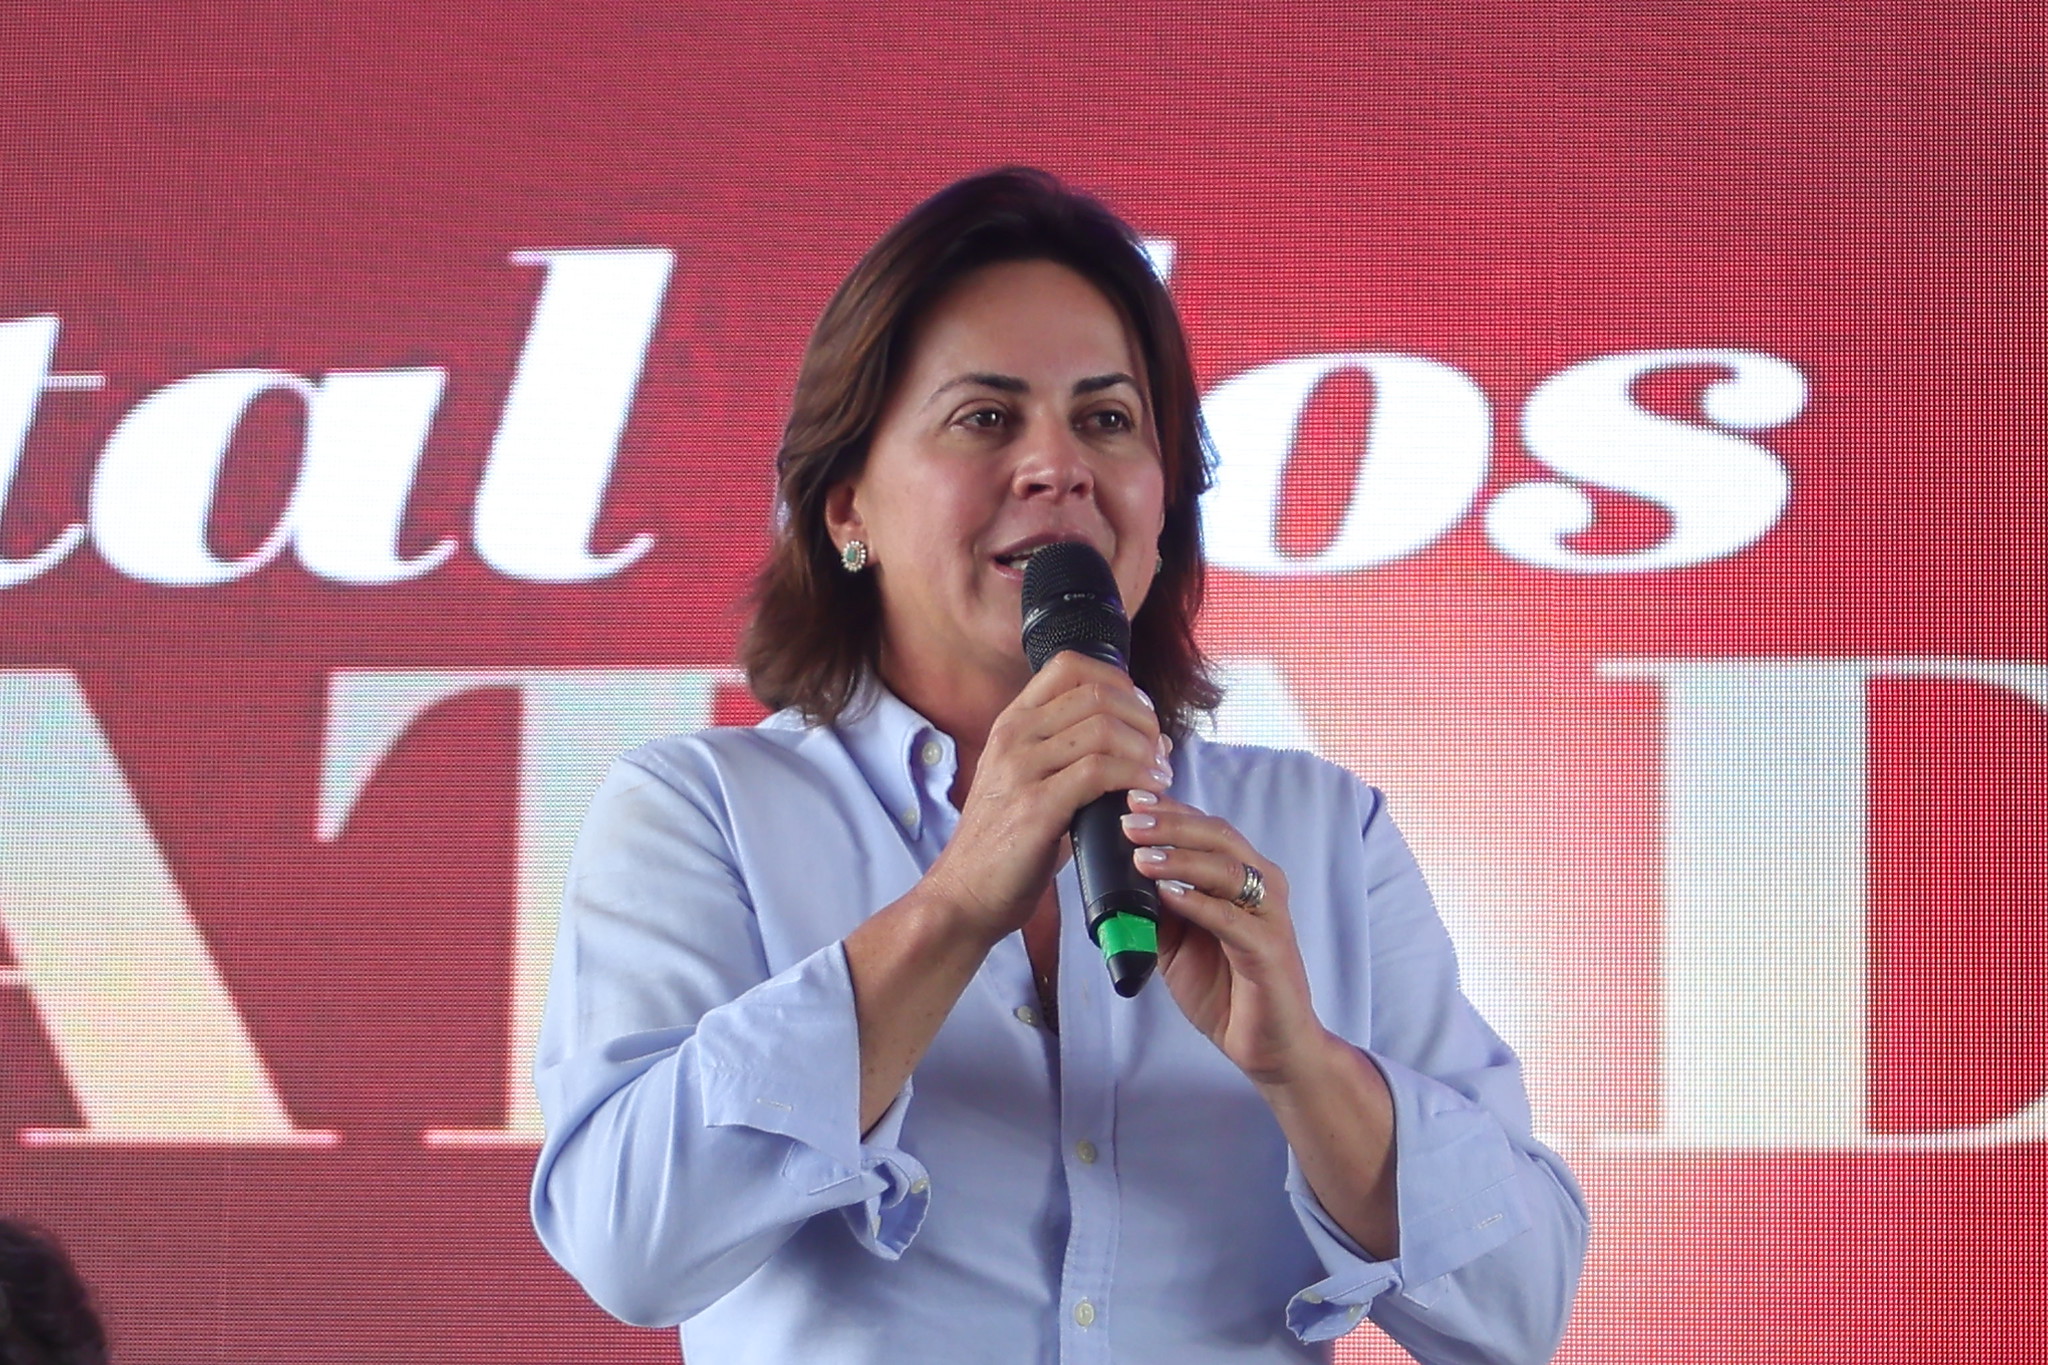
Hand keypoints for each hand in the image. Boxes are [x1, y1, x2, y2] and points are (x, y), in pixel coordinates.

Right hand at [922, 653, 1168, 944]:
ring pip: (1103, 728)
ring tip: (1159, 775)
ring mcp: (1021, 769)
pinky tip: (1149, 792)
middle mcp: (1013, 736)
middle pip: (1096, 693)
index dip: (1118, 680)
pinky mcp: (1034, 808)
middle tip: (1160, 751)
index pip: (1070, 665)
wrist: (964, 894)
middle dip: (1143, 719)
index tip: (1141, 715)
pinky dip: (1135, 777)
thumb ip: (1079, 756)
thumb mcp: (1034, 782)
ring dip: (1145, 749)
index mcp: (1012, 723)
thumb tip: (1150, 742)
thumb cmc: (1008, 845)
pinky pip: (1099, 772)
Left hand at [1120, 794, 1325, 1082]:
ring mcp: (1269, 916)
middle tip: (1128, 821)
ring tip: (1142, 856)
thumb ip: (1155, 908)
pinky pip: (1234, 920)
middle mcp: (1262, 886)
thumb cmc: (1226, 988)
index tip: (1129, 799)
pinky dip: (1199, 903)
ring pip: (1227, 871)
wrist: (1268, 1045)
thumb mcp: (1176, 942)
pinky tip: (1169, 895)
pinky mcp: (1270, 951)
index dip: (1170, 811)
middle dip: (1170, 825)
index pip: (1205, 829)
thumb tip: (1115, 877)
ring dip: (1182, 860)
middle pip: (1218, 838)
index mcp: (1242, 876)